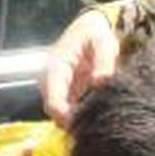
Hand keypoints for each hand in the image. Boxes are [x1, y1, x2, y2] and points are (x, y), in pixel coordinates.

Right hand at [40, 10, 119, 126]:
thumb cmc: (93, 34)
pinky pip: (66, 110)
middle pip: (52, 110)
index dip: (63, 116)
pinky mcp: (63, 91)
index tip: (82, 125)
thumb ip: (104, 60)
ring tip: (97, 120)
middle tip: (95, 126)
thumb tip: (101, 80)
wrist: (86, 29)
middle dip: (70, 122)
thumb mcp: (103, 41)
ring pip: (58, 113)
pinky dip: (78, 116)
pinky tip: (95, 115)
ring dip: (74, 120)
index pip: (52, 98)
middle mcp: (50, 80)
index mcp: (56, 67)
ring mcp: (55, 87)